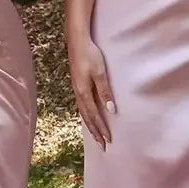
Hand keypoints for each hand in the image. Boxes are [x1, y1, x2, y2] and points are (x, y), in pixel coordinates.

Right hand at [68, 33, 114, 147]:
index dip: (101, 129)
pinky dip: (86, 115)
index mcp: (83, 92)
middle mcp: (78, 93)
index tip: (108, 141)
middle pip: (87, 118)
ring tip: (96, 136)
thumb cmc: (90, 55)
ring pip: (83, 113)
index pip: (94, 116)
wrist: (77, 41)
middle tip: (102, 146)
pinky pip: (82, 106)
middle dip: (95, 132)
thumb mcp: (100, 73)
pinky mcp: (78, 85)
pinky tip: (89, 116)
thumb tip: (111, 110)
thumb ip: (105, 92)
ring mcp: (77, 89)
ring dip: (90, 125)